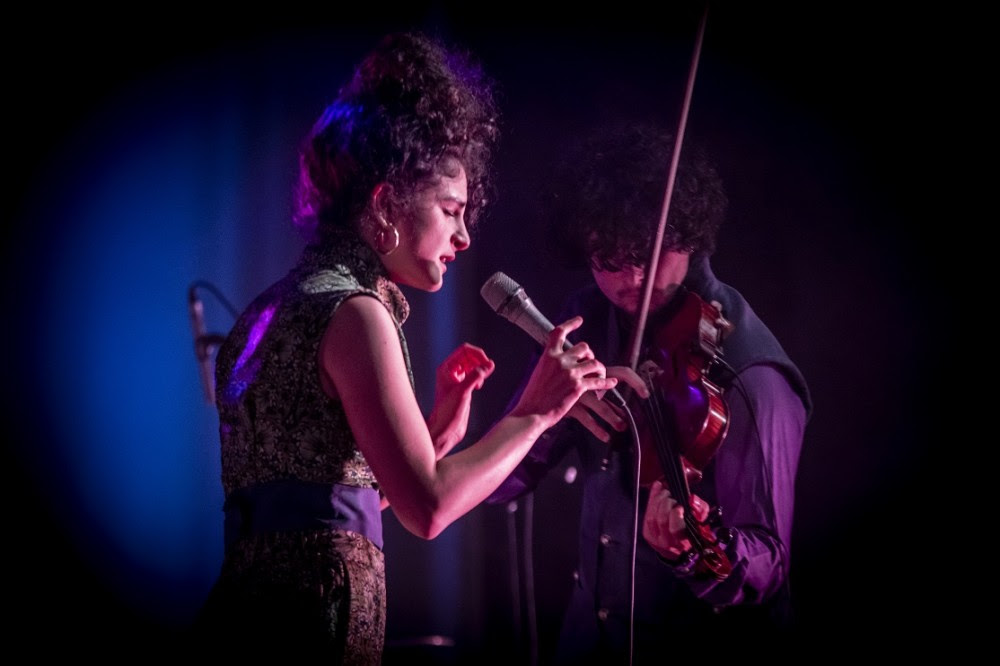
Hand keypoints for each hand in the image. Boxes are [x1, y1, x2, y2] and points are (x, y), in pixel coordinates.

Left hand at [426, 343, 494, 457]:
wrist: (446, 430)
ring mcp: (457, 380)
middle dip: (480, 361)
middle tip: (486, 371)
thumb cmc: (447, 412)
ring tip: (482, 380)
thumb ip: (476, 376)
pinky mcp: (463, 388)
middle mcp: (450, 372)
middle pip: (469, 356)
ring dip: (480, 369)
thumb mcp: (463, 392)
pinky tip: (479, 386)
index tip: (486, 363)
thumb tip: (489, 364)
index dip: (477, 354)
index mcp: (446, 368)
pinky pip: (473, 375)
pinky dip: (479, 377)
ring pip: (472, 366)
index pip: (464, 351)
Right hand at [510, 316, 618, 427]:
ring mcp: (570, 373)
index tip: (579, 320)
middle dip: (589, 355)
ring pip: (594, 363)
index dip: (571, 324)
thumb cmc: (533, 397)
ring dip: (600, 369)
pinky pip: (598, 381)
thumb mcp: (538, 373)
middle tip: (590, 363)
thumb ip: (550, 364)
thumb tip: (558, 362)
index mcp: (548, 355)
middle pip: (584, 347)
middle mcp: (560, 360)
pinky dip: (607, 382)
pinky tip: (612, 383)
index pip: (559, 333)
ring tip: (600, 375)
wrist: (531, 413)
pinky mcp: (578, 386)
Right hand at [566, 366, 648, 441]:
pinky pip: (588, 420)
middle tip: (630, 418)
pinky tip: (604, 436)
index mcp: (594, 371)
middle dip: (624, 407)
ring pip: (602, 408)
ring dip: (613, 418)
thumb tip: (614, 388)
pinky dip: (597, 430)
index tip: (645, 393)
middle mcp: (588, 380)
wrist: (538, 391)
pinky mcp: (572, 406)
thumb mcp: (575, 375)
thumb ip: (592, 378)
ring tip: (620, 427)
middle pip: (614, 394)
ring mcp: (580, 394)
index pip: (622, 373)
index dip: (636, 382)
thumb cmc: (558, 383)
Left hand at [642, 480, 709, 560]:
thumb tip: (691, 498)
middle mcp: (668, 542)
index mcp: (684, 541)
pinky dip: (652, 501)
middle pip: (661, 520)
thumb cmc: (693, 532)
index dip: (675, 514)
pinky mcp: (647, 534)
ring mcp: (655, 539)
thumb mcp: (702, 521)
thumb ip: (700, 509)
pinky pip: (646, 515)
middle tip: (671, 498)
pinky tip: (658, 492)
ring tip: (665, 494)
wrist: (679, 549)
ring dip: (657, 501)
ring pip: (651, 517)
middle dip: (666, 504)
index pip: (675, 529)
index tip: (680, 506)